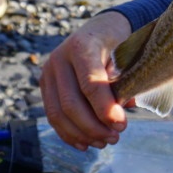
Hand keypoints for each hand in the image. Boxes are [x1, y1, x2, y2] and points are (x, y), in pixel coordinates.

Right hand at [39, 11, 132, 149]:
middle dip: (93, 127)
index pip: (90, 83)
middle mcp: (59, 58)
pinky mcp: (45, 85)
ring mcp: (48, 72)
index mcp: (82, 46)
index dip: (105, 108)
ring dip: (81, 134)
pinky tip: (85, 144)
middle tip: (115, 137)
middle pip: (70, 103)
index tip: (121, 125)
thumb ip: (127, 79)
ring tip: (104, 142)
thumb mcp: (128, 54)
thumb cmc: (119, 43)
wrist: (100, 29)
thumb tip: (128, 105)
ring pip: (58, 113)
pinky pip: (52, 115)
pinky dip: (68, 133)